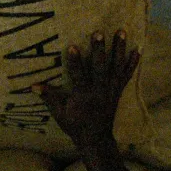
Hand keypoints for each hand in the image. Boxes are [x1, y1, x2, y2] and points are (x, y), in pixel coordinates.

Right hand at [33, 30, 139, 149]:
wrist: (95, 139)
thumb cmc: (75, 125)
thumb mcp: (59, 113)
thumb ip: (49, 97)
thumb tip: (33, 86)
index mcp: (83, 96)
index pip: (78, 76)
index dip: (75, 62)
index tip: (72, 46)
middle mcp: (99, 91)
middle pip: (100, 68)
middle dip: (100, 50)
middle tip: (99, 33)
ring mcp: (110, 90)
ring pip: (116, 67)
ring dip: (119, 49)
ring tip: (121, 32)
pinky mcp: (117, 91)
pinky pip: (126, 75)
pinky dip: (132, 63)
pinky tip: (137, 49)